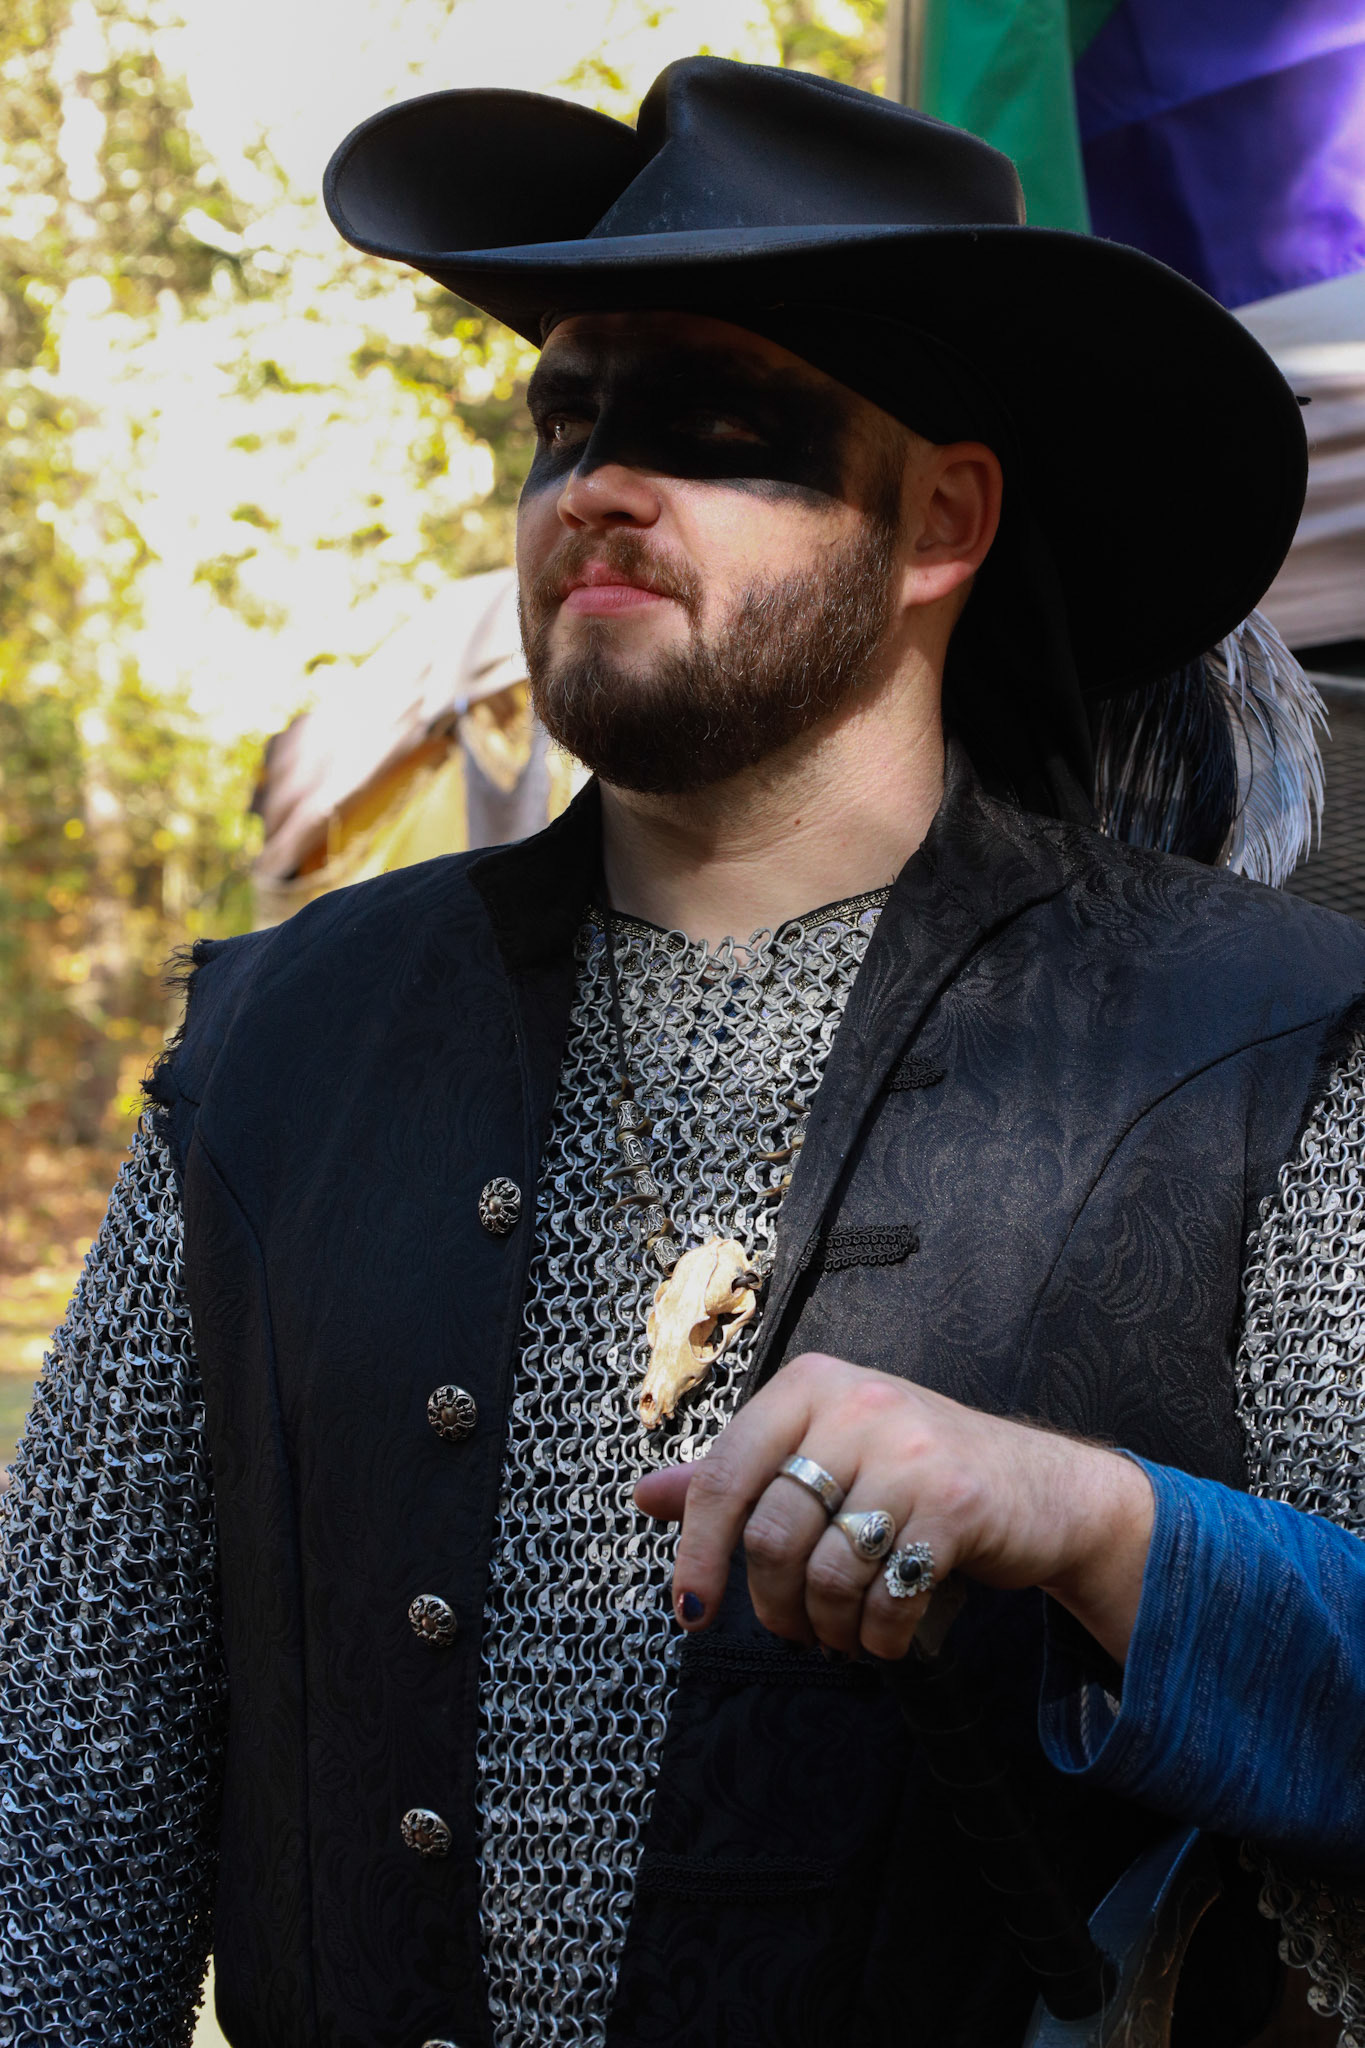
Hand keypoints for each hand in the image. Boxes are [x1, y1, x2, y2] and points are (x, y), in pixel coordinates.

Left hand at [633, 1352, 1153, 1663]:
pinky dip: (879, 1638)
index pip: (724, 1474)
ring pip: (826, 1572)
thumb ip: (736, 1476)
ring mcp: (911, 1450)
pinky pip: (887, 1597)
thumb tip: (644, 1496)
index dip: (697, 1554)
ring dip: (827, 1629)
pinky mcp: (957, 1503)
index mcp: (809, 1385)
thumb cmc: (913, 1474)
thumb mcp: (822, 1455)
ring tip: (840, 1635)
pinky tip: (885, 1638)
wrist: (1041, 1487)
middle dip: (774, 1605)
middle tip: (793, 1630)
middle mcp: (857, 1403)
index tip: (691, 1614)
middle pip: (771, 1534)